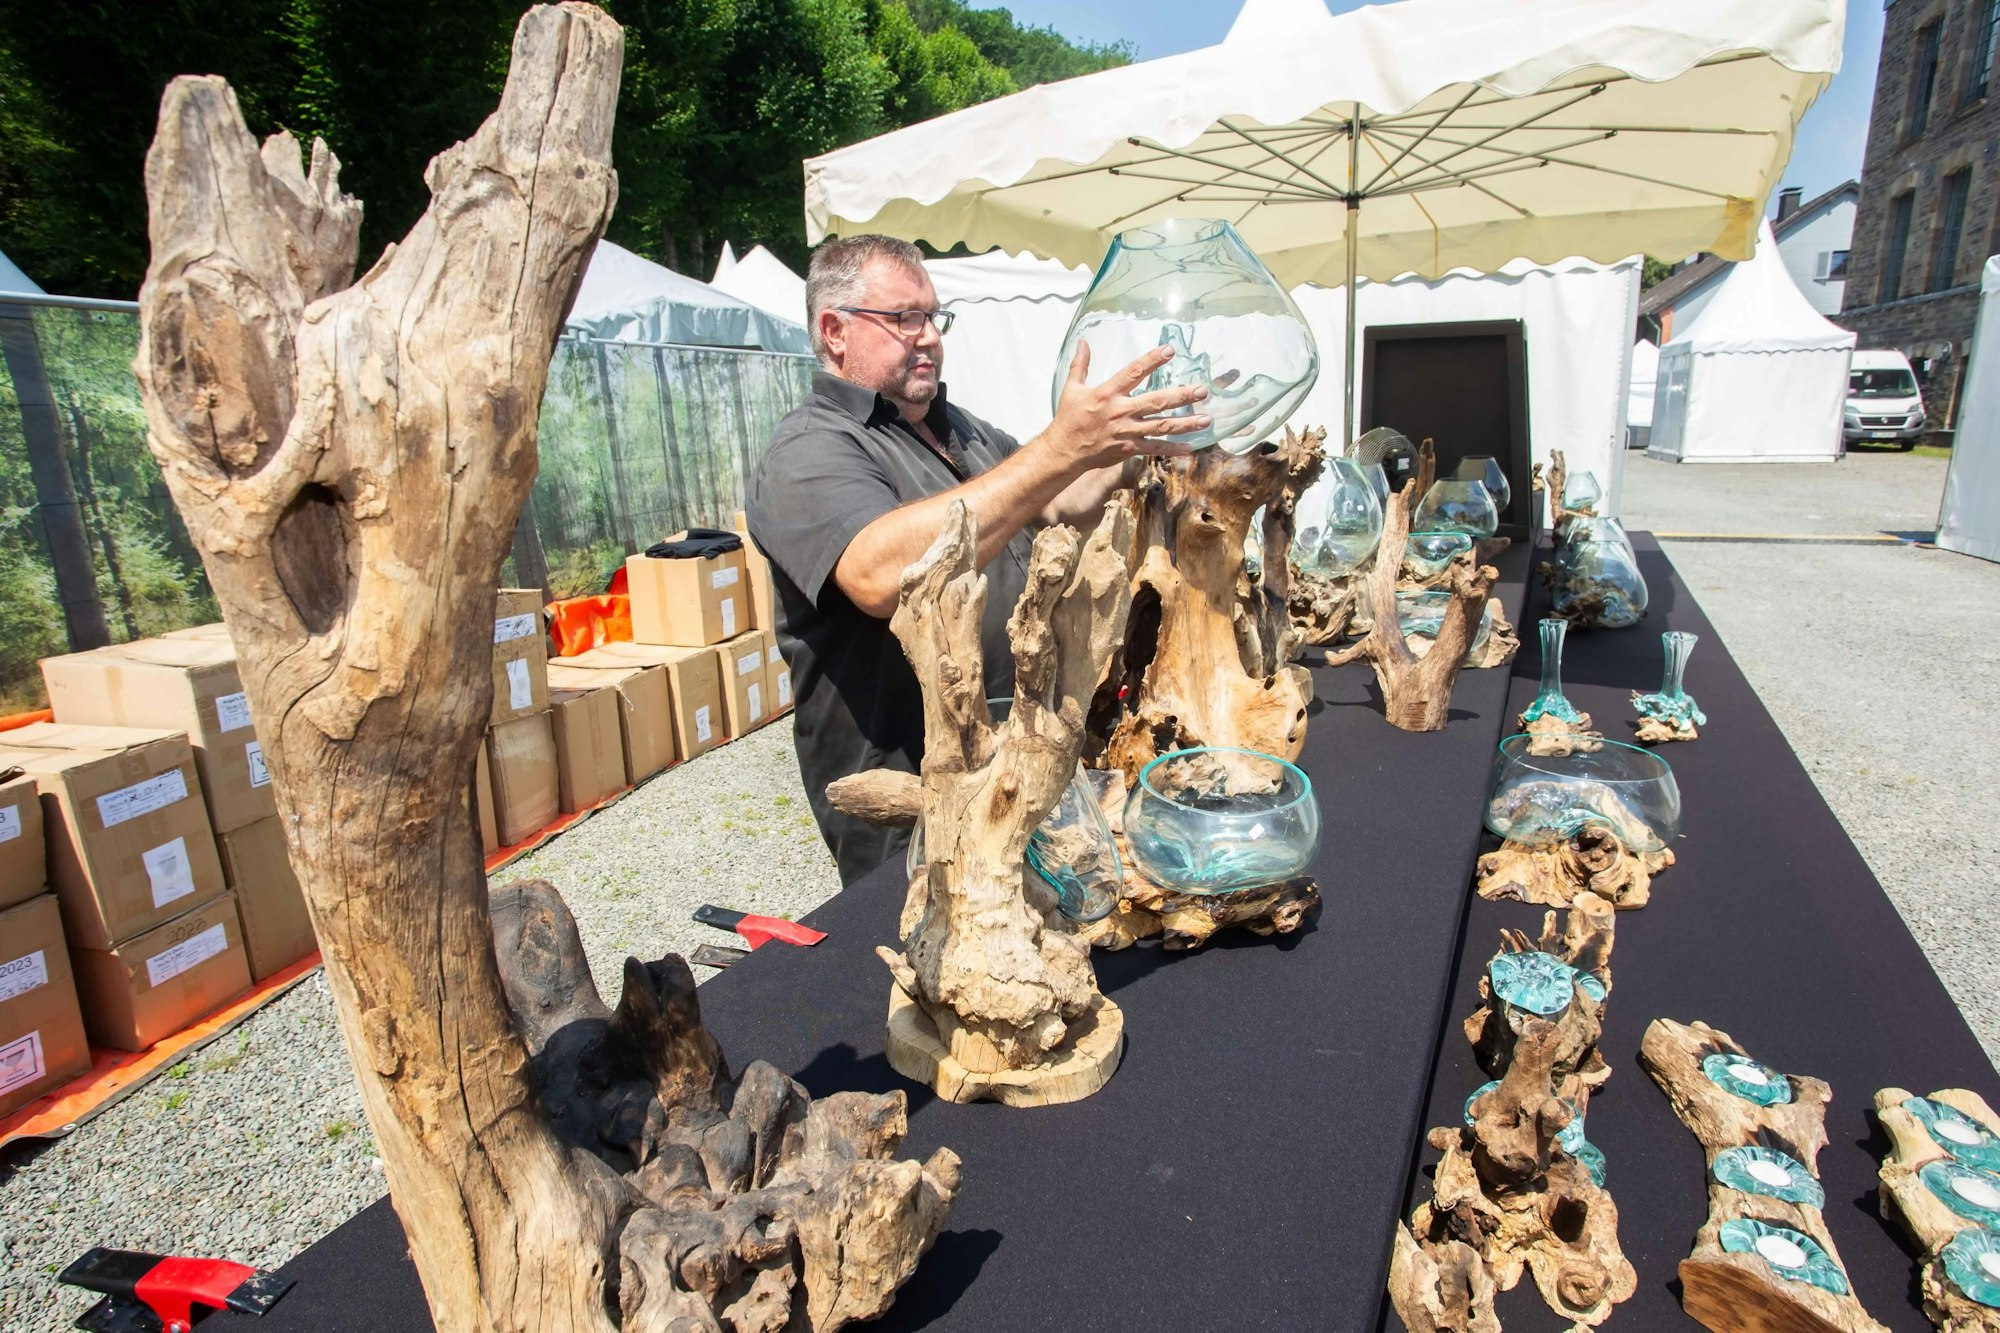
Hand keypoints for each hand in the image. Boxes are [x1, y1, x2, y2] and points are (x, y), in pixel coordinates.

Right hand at [1041, 342, 1210, 475]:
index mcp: (1108, 392)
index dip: (1152, 360)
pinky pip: (1155, 448)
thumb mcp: (1072, 388)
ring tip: (1206, 419)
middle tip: (1202, 391)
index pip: (1134, 372)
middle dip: (1181, 395)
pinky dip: (1173, 448)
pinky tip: (1190, 446)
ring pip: (1162, 426)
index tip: (1170, 351)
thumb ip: (1080, 364)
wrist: (1064, 450)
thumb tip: (1084, 342)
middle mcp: (1121, 411)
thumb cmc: (1069, 418)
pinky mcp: (1129, 448)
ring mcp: (1127, 431)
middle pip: (1156, 401)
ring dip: (1186, 423)